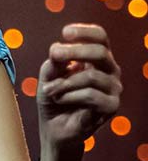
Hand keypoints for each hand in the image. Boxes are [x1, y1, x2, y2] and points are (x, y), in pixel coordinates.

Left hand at [36, 24, 121, 150]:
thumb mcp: (48, 77)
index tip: (65, 32)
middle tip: (53, 54)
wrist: (55, 128)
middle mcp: (110, 71)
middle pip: (100, 52)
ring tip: (50, 91)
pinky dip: (69, 96)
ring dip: (64, 83)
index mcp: (97, 59)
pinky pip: (90, 95)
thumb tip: (57, 49)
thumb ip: (53, 63)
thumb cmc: (53, 98)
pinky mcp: (112, 106)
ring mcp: (113, 88)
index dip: (86, 32)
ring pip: (91, 76)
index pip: (100, 37)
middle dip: (74, 51)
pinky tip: (60, 100)